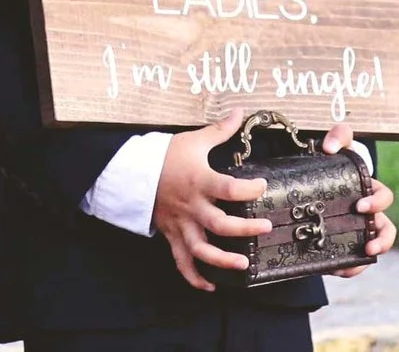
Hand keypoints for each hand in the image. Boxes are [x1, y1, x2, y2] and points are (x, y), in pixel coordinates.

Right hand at [152, 110, 271, 291]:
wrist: (132, 171)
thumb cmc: (166, 155)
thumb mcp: (194, 140)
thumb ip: (220, 130)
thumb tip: (240, 112)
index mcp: (199, 181)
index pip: (228, 188)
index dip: (248, 189)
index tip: (263, 185)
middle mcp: (192, 206)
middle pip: (219, 224)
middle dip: (244, 229)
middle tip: (265, 227)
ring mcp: (181, 223)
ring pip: (201, 249)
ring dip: (222, 260)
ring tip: (243, 264)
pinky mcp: (172, 234)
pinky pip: (182, 261)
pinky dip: (194, 277)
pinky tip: (210, 285)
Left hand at [319, 121, 397, 276]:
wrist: (314, 180)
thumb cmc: (332, 163)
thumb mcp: (336, 145)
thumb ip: (338, 136)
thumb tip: (330, 148)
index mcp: (368, 192)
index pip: (383, 197)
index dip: (376, 202)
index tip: (360, 206)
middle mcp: (368, 215)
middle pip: (387, 230)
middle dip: (382, 239)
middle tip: (367, 242)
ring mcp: (358, 232)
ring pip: (375, 249)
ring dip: (372, 258)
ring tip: (361, 263)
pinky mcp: (344, 245)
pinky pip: (354, 263)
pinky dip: (350, 269)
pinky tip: (337, 270)